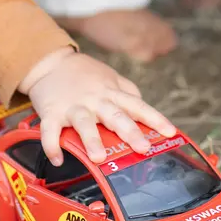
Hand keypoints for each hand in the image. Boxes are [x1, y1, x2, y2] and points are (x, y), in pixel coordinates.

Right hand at [18, 47, 175, 166]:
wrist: (50, 61)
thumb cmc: (83, 73)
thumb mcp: (109, 76)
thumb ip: (127, 91)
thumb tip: (143, 106)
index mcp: (111, 93)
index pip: (138, 106)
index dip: (155, 119)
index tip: (170, 132)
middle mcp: (95, 99)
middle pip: (115, 115)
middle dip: (130, 132)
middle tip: (143, 148)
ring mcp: (73, 106)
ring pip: (84, 122)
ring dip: (91, 139)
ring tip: (98, 158)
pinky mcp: (51, 112)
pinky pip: (51, 130)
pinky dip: (52, 145)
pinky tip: (58, 159)